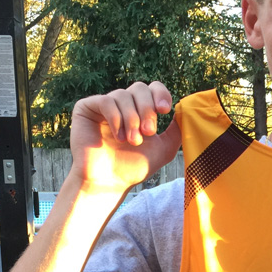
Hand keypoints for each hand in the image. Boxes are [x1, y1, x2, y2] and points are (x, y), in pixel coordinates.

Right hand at [69, 81, 181, 195]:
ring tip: (132, 141)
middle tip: (149, 132)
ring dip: (132, 119)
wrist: (109, 183)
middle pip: (139, 88)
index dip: (160, 94)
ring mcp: (104, 105)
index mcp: (140, 110)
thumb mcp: (164, 149)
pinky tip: (118, 136)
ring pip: (123, 95)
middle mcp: (122, 104)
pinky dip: (116, 118)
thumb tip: (185, 111)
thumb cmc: (134, 167)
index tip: (165, 110)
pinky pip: (106, 101)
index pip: (152, 88)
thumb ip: (176, 131)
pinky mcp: (86, 109)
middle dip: (147, 109)